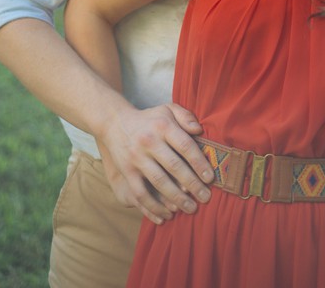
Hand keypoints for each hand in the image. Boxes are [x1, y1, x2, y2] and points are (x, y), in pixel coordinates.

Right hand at [96, 102, 212, 224]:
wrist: (114, 122)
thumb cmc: (149, 120)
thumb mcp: (167, 110)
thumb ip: (185, 116)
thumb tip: (199, 131)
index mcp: (163, 126)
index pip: (186, 146)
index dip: (200, 164)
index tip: (210, 179)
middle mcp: (149, 141)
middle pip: (175, 167)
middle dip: (193, 185)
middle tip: (206, 198)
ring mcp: (137, 157)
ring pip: (160, 182)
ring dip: (177, 199)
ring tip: (190, 209)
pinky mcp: (127, 170)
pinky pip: (141, 192)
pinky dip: (153, 207)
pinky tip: (166, 215)